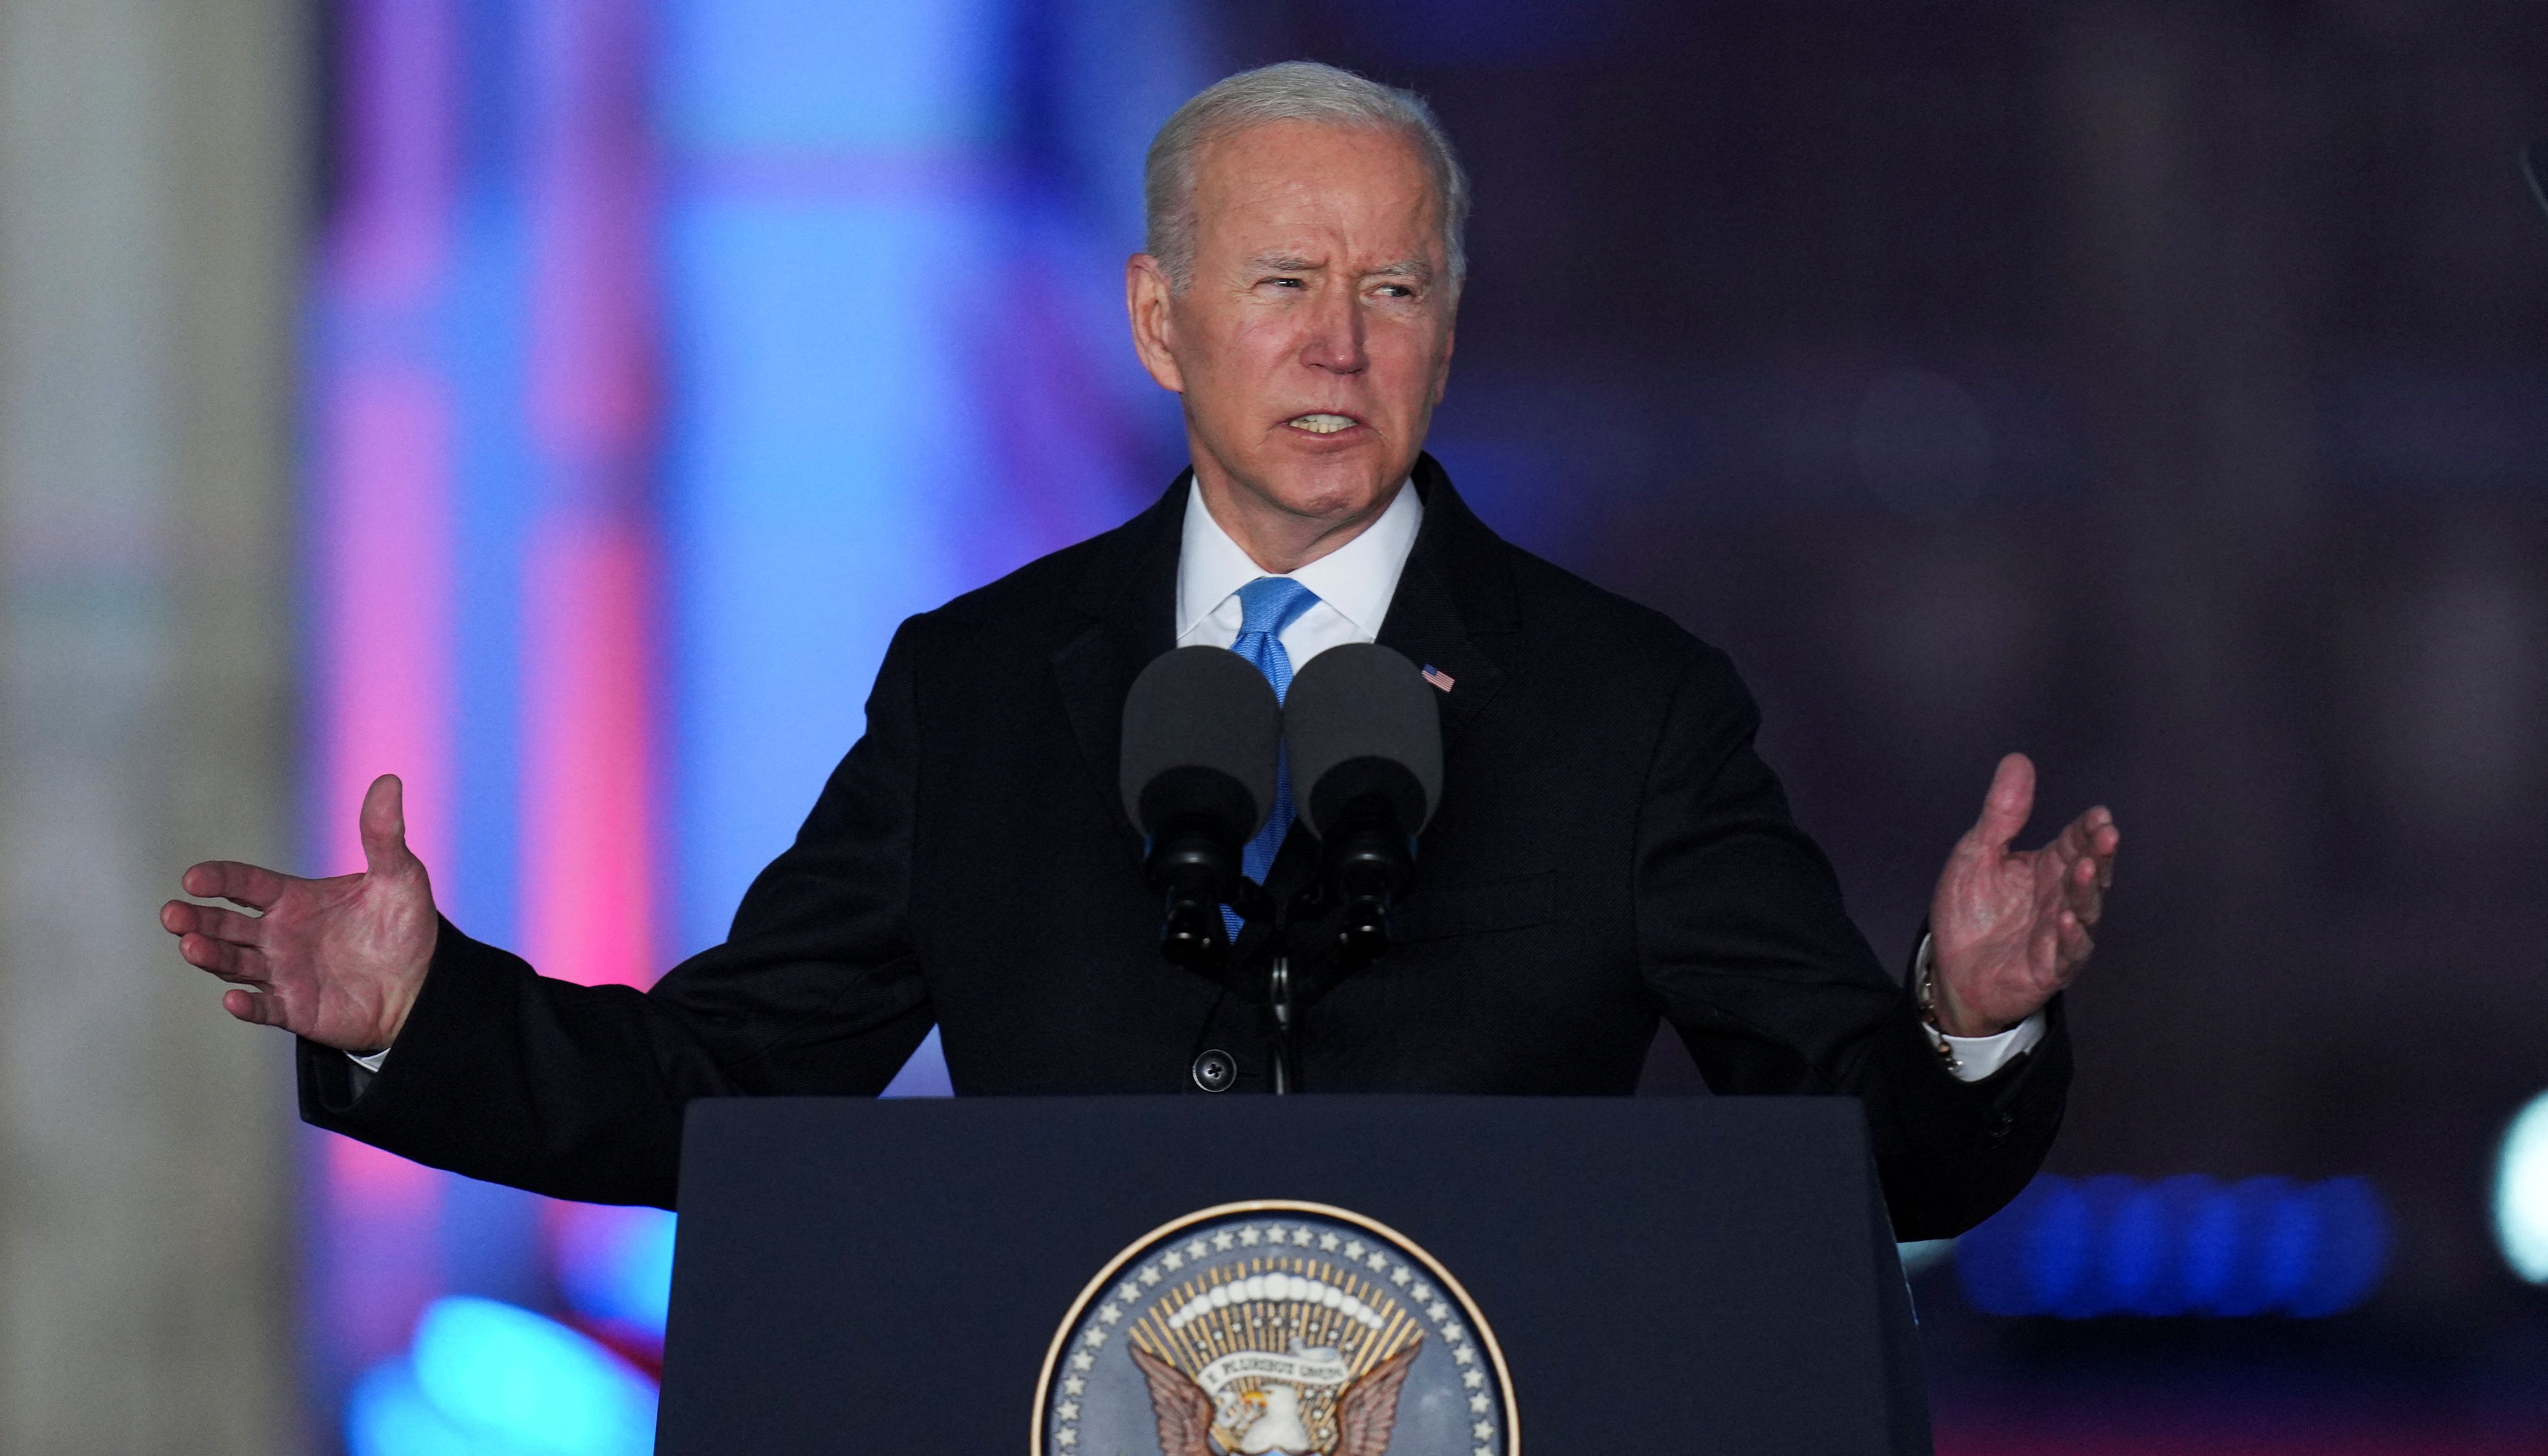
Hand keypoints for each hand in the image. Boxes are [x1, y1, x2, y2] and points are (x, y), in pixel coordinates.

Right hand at [160, 774, 438, 1051]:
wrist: (422, 983)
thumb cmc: (403, 926)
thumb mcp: (399, 876)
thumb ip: (384, 834)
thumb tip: (389, 780)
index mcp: (293, 899)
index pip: (245, 884)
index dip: (218, 880)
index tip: (193, 878)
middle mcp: (278, 935)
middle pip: (224, 925)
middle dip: (196, 919)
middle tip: (173, 914)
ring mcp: (282, 973)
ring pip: (233, 963)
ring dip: (210, 956)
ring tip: (190, 946)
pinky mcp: (295, 1008)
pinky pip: (264, 1007)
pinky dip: (247, 1006)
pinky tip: (234, 1001)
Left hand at [1927, 753, 2117, 1036]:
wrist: (1953, 973)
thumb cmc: (1970, 913)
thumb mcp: (1976, 855)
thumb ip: (2001, 814)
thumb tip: (2017, 759)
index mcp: (2046, 868)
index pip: (2074, 842)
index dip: (2087, 829)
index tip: (2099, 814)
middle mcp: (2060, 898)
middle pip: (2088, 872)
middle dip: (2099, 854)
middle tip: (2106, 835)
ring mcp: (2060, 934)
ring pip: (2083, 910)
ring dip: (2087, 890)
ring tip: (2088, 868)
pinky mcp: (2050, 967)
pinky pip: (2067, 952)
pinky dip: (2070, 937)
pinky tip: (2068, 920)